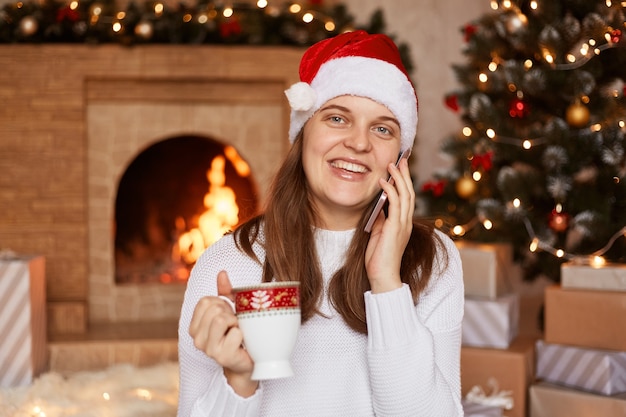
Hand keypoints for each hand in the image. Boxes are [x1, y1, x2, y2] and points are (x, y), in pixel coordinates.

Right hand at [188, 270, 257, 395]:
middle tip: (234, 325)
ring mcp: (208, 349)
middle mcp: (197, 338)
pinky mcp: (222, 357)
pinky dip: (243, 335)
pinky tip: (242, 343)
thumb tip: (222, 272)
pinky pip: (235, 333)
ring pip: (221, 320)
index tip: (228, 314)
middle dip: (230, 313)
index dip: (221, 304)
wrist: (249, 361)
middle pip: (214, 309)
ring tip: (237, 332)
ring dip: (236, 323)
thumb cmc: (238, 333)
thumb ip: (225, 292)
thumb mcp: (231, 310)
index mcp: (195, 325)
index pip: (205, 301)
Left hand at [365, 157, 414, 292]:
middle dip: (405, 174)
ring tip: (391, 165)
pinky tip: (383, 182)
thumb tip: (378, 207)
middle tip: (401, 159)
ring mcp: (403, 225)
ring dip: (398, 178)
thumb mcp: (378, 234)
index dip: (404, 181)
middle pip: (409, 192)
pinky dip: (389, 191)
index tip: (400, 167)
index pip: (407, 198)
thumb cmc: (379, 259)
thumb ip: (381, 220)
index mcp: (403, 224)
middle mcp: (406, 222)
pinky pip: (395, 205)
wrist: (383, 277)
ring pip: (405, 195)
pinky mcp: (395, 228)